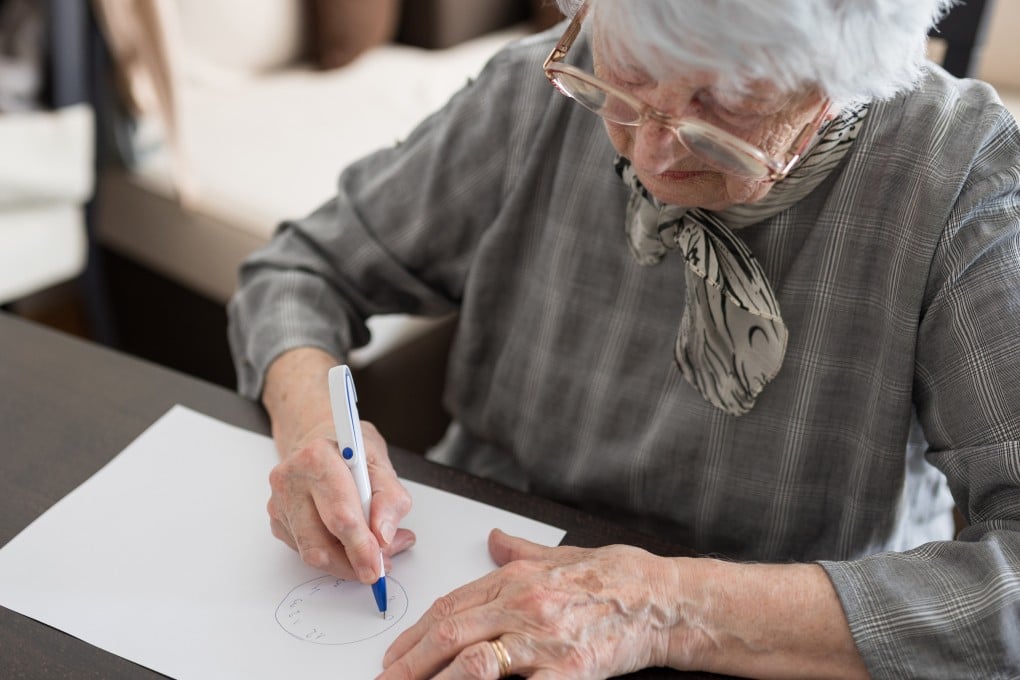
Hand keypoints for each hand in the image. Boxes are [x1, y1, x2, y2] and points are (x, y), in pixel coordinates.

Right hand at [267, 417, 415, 582]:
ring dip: (345, 562)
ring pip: (312, 553)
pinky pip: (307, 551)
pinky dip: (333, 555)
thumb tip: (385, 536)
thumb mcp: (381, 463)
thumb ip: (390, 499)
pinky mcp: (278, 522)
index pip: (340, 515)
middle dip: (353, 563)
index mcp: (316, 458)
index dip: (361, 546)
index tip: (378, 566)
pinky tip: (350, 541)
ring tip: (372, 551)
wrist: (321, 439)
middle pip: (319, 543)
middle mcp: (290, 481)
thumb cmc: (351, 450)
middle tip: (379, 568)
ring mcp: (279, 503)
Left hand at [379, 529, 682, 678]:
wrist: (665, 600)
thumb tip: (493, 539)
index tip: (394, 654)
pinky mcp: (568, 671)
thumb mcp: (562, 556)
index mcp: (517, 578)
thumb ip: (520, 552)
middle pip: (450, 635)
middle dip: (410, 663)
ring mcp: (544, 639)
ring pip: (473, 663)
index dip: (415, 633)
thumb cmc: (618, 578)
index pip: (450, 607)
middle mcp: (524, 604)